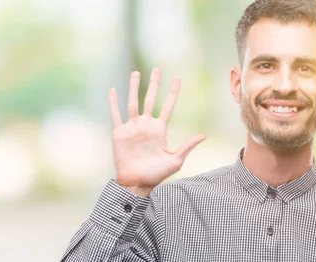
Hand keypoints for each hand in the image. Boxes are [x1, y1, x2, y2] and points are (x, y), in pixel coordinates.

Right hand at [108, 67, 205, 196]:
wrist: (136, 182)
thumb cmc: (156, 174)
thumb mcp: (175, 160)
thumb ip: (187, 146)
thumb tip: (203, 135)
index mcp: (160, 130)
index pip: (168, 107)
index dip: (173, 93)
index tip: (177, 79)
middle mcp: (146, 125)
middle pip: (151, 99)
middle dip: (154, 84)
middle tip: (157, 69)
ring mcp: (132, 127)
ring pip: (133, 102)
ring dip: (134, 87)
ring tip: (136, 73)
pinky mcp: (119, 133)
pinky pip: (116, 114)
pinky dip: (113, 102)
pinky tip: (112, 90)